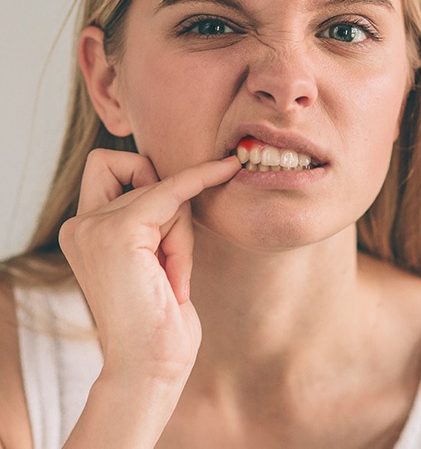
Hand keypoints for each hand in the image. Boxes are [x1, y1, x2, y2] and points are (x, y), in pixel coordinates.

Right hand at [59, 149, 240, 389]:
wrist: (149, 368)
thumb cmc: (157, 320)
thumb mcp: (148, 258)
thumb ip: (147, 219)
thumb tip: (178, 179)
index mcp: (82, 231)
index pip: (108, 166)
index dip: (141, 169)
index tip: (181, 175)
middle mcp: (79, 225)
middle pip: (144, 178)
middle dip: (172, 215)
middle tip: (170, 267)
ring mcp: (94, 227)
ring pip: (164, 191)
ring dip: (181, 234)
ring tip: (171, 280)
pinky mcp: (119, 232)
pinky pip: (173, 190)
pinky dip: (201, 179)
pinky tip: (226, 169)